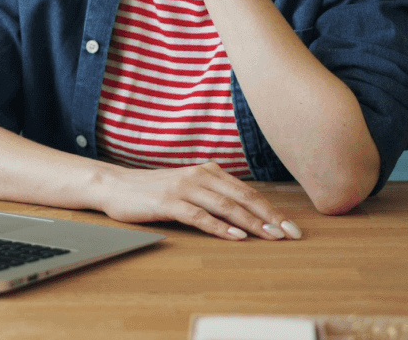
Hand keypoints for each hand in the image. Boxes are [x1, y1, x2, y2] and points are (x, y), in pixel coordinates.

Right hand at [96, 161, 302, 240]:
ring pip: (226, 206)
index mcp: (208, 171)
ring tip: (271, 236)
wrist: (115, 186)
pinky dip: (220, 227)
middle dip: (271, 217)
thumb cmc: (153, 190)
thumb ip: (213, 194)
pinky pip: (200, 216)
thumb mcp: (188, 186)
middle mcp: (200, 175)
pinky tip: (235, 236)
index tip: (291, 227)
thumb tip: (245, 213)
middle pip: (243, 198)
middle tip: (291, 234)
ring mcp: (184, 187)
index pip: (248, 192)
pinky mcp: (169, 202)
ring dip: (252, 223)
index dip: (272, 210)